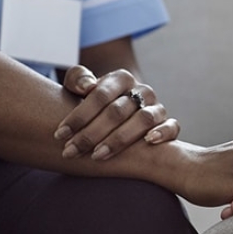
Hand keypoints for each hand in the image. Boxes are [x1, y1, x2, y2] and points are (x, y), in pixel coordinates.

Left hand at [56, 65, 179, 159]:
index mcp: (121, 78)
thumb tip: (86, 87)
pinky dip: (163, 133)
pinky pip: (172, 127)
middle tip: (72, 151)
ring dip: (119, 139)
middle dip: (92, 134)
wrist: (123, 109)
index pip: (100, 95)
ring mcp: (157, 107)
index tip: (60, 135)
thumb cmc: (96, 101)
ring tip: (98, 155)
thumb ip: (77, 79)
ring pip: (143, 120)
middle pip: (117, 111)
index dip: (79, 115)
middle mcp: (142, 91)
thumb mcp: (81, 86)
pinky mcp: (169, 123)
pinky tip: (148, 142)